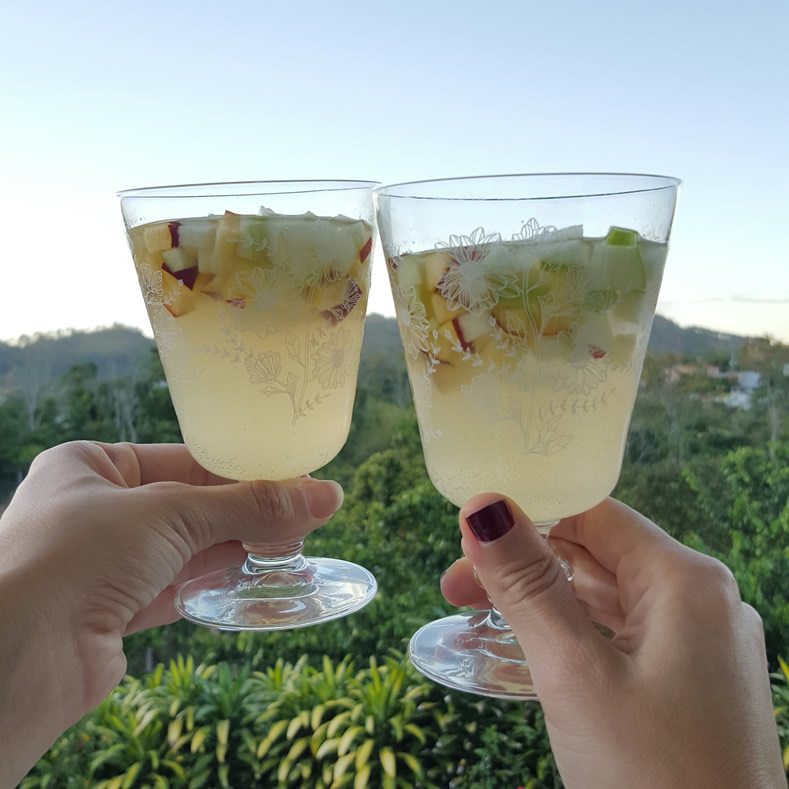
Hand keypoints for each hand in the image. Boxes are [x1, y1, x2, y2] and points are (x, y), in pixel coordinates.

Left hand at [0, 441, 342, 786]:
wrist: (18, 656)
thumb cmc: (79, 554)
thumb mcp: (171, 513)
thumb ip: (249, 505)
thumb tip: (326, 496)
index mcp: (90, 465)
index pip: (182, 459)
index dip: (239, 468)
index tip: (292, 476)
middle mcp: (95, 510)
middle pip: (190, 504)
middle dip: (245, 510)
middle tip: (305, 512)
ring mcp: (105, 562)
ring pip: (187, 547)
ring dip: (236, 546)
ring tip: (293, 541)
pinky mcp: (116, 609)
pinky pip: (178, 586)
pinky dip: (216, 580)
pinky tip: (257, 572)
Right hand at [441, 495, 783, 788]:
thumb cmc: (647, 775)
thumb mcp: (574, 673)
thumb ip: (527, 584)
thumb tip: (482, 505)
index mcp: (686, 581)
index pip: (593, 515)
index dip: (527, 517)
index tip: (463, 540)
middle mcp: (702, 603)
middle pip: (596, 558)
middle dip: (524, 567)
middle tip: (454, 590)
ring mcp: (701, 648)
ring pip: (607, 601)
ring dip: (543, 604)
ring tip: (478, 617)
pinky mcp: (693, 688)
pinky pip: (622, 640)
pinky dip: (573, 638)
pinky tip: (534, 650)